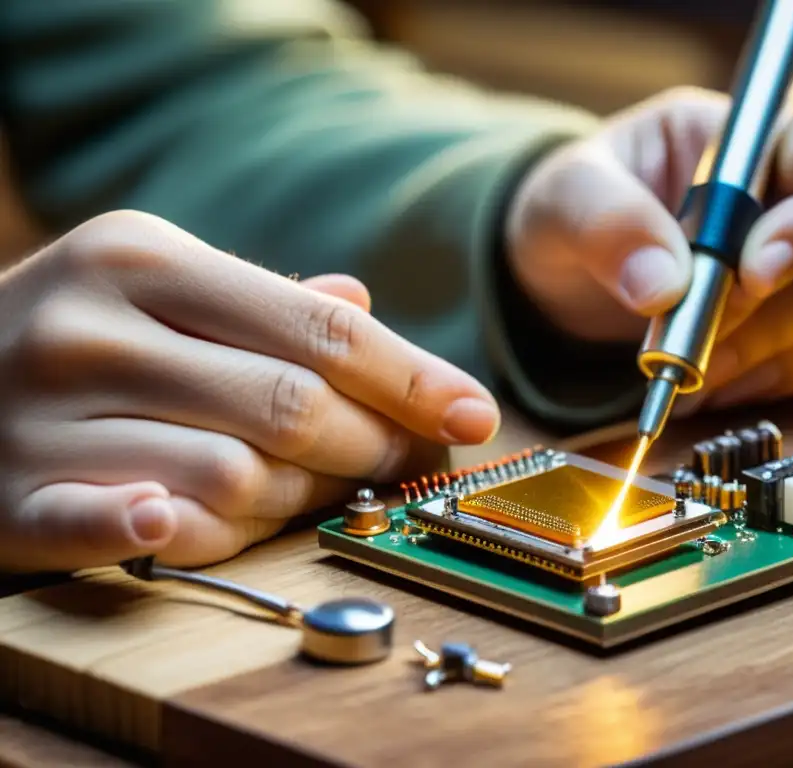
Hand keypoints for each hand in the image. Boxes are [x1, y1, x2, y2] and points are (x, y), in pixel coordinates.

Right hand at [0, 211, 498, 572]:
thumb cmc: (81, 332)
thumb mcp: (159, 284)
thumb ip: (262, 300)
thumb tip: (362, 301)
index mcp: (146, 259)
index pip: (319, 327)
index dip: (412, 376)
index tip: (475, 414)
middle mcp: (92, 327)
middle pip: (292, 405)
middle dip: (370, 444)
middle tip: (399, 461)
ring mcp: (42, 412)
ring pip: (230, 476)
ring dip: (296, 497)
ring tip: (309, 490)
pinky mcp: (10, 492)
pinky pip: (107, 521)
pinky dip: (156, 525)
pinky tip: (176, 516)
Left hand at [505, 87, 792, 409]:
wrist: (573, 275)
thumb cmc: (580, 210)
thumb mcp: (566, 197)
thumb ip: (607, 222)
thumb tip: (663, 287)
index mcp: (765, 133)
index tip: (753, 274)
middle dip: (780, 306)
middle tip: (694, 337)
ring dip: (782, 355)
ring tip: (697, 372)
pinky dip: (785, 383)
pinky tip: (719, 387)